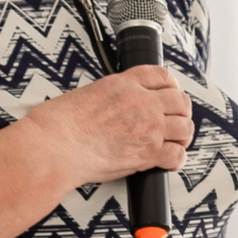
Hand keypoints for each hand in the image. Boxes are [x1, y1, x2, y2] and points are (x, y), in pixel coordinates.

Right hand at [17, 66, 192, 188]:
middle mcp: (140, 102)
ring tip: (173, 142)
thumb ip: (109, 97)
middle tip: (174, 120)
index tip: (168, 93)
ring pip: (185, 127)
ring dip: (181, 136)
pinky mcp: (148, 154)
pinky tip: (167, 161)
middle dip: (180, 111)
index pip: (160, 75)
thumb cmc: (57, 125)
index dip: (170, 85)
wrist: (53, 147)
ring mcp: (148, 128)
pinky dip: (176, 160)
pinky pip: (177, 156)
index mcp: (122, 84)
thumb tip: (113, 107)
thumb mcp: (84, 94)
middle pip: (180, 101)